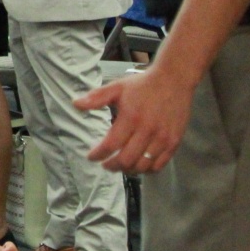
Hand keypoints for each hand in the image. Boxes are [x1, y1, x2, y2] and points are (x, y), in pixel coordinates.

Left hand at [76, 67, 196, 173]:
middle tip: (105, 164)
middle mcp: (148, 131)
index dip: (99, 154)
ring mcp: (162, 138)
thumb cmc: (142, 85)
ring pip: (143, 165)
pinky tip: (138, 166)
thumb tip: (75, 104)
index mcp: (131, 118)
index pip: (111, 144)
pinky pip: (159, 165)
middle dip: (112, 166)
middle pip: (127, 160)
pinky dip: (146, 170)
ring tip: (120, 166)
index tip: (91, 157)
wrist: (174, 80)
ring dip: (128, 170)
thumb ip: (96, 98)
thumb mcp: (117, 87)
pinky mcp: (174, 142)